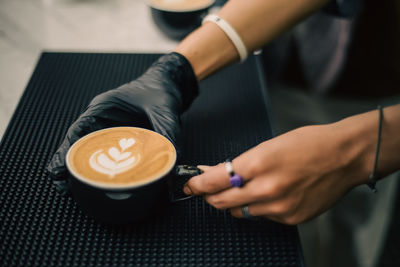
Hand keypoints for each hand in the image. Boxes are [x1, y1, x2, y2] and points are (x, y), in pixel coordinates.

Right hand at [47, 52, 197, 193]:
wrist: (169, 85)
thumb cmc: (160, 90)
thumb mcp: (164, 110)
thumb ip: (167, 132)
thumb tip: (173, 157)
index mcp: (104, 107)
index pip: (79, 130)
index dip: (67, 150)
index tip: (60, 169)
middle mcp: (102, 120)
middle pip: (79, 144)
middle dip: (69, 166)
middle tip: (63, 187)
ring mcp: (110, 130)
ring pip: (91, 152)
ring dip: (83, 170)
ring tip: (73, 191)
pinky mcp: (121, 140)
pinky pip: (108, 155)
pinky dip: (103, 169)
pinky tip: (101, 183)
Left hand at [183, 123, 369, 224]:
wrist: (344, 156)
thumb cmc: (308, 143)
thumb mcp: (268, 145)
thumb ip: (240, 163)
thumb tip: (216, 172)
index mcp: (258, 162)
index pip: (214, 181)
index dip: (196, 184)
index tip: (189, 185)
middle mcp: (266, 188)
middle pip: (221, 202)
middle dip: (210, 197)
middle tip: (207, 190)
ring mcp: (279, 207)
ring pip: (240, 212)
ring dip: (235, 202)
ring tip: (245, 188)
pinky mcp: (290, 218)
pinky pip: (262, 217)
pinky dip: (259, 207)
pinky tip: (270, 194)